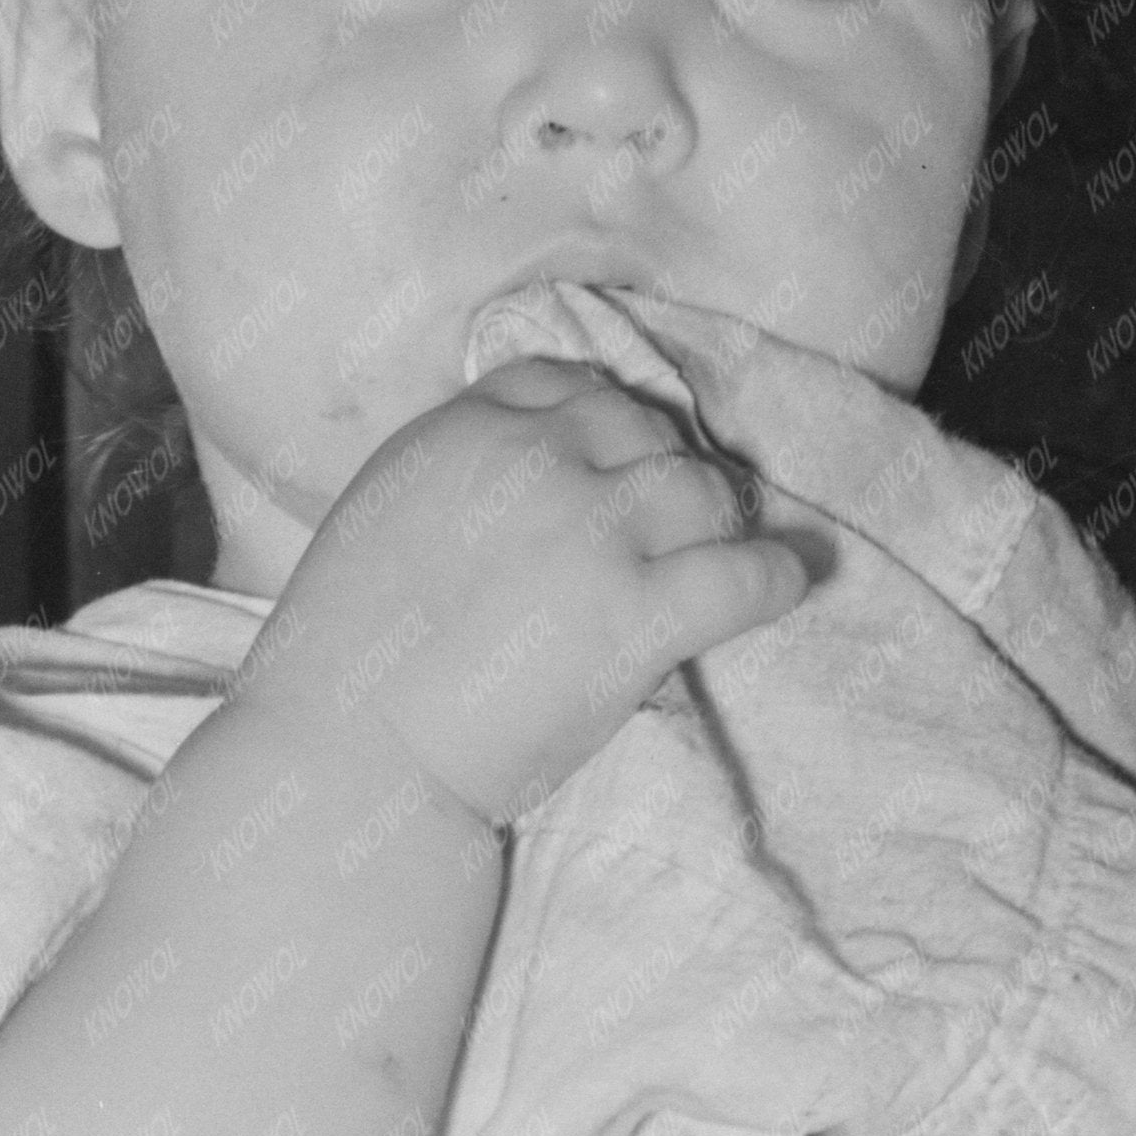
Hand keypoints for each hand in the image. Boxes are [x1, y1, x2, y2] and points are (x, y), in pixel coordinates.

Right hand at [243, 360, 815, 830]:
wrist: (352, 750)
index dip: (603, 422)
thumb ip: (454, 482)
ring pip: (699, 490)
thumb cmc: (346, 662)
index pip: (565, 384)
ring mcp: (592, 534)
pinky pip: (741, 575)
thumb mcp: (384, 520)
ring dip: (714, 523)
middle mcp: (535, 461)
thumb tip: (514, 496)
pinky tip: (789, 583)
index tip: (614, 464)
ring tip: (714, 561)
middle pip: (642, 431)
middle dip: (660, 474)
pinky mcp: (635, 617)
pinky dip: (775, 577)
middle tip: (671, 530)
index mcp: (464, 431)